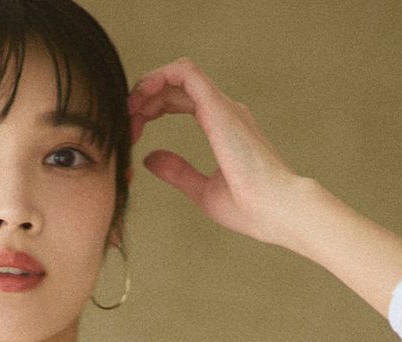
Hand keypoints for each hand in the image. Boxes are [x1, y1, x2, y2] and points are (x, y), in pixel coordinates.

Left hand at [127, 58, 310, 245]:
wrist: (275, 210)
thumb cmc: (249, 207)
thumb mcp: (202, 189)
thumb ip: (177, 170)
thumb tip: (150, 158)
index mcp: (221, 125)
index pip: (180, 100)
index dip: (151, 109)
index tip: (133, 132)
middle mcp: (223, 110)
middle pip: (175, 86)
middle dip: (144, 99)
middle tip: (126, 123)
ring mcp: (222, 106)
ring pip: (178, 75)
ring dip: (148, 87)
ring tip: (130, 111)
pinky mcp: (218, 107)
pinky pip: (186, 73)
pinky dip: (160, 78)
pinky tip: (142, 99)